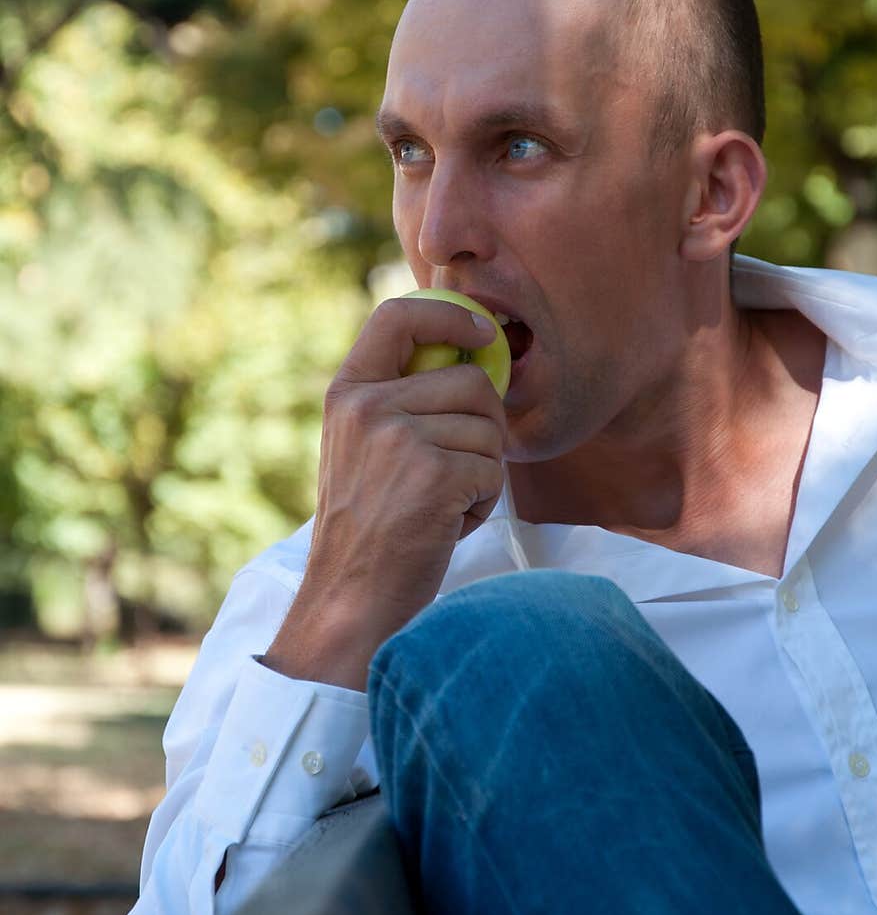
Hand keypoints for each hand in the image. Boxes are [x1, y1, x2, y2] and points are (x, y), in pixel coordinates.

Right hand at [265, 296, 507, 687]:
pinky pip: (492, 471)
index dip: (450, 316)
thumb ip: (398, 400)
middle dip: (483, 427)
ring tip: (442, 504)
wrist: (349, 597)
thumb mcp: (360, 447)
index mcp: (346, 392)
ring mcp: (399, 439)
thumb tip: (475, 359)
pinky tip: (447, 524)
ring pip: (488, 429)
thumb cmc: (367, 528)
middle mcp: (367, 407)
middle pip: (470, 381)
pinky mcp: (433, 476)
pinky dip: (482, 503)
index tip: (483, 336)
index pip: (397, 316)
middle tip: (457, 470)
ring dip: (481, 472)